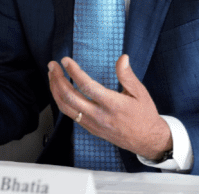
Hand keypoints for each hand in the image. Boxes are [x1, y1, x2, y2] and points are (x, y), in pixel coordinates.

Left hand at [47, 54, 171, 159]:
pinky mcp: (90, 128)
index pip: (87, 86)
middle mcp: (99, 115)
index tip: (65, 60)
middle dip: (57, 79)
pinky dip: (60, 101)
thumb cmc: (144, 114)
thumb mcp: (140, 93)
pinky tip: (59, 90)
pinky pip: (70, 115)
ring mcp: (92, 124)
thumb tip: (123, 58)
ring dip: (55, 90)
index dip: (74, 72)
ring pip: (66, 107)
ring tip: (52, 75)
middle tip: (52, 65)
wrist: (147, 140)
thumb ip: (128, 76)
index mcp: (113, 104)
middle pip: (70, 97)